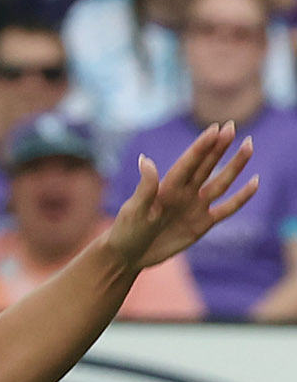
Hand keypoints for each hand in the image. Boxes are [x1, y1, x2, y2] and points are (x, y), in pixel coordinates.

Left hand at [107, 121, 258, 273]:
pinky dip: (241, 197)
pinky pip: (227, 208)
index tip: (215, 128)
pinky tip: (255, 181)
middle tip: (232, 126)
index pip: (189, 162)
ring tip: (248, 145)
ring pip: (221, 182)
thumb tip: (145, 160)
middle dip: (219, 147)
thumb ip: (145, 187)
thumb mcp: (134, 210)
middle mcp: (184, 192)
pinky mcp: (203, 223)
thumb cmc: (126, 231)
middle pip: (207, 166)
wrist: (129, 255)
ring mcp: (195, 206)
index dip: (202, 146)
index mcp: (167, 187)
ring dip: (235, 165)